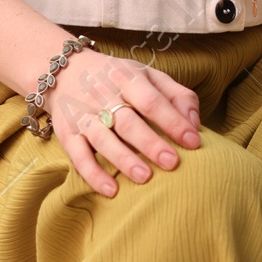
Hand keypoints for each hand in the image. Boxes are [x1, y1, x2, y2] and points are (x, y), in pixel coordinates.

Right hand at [48, 48, 202, 195]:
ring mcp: (83, 115)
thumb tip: (194, 125)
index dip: (173, 121)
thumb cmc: (119, 79)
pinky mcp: (67, 133)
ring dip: (123, 159)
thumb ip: (177, 96)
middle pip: (127, 121)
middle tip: (172, 163)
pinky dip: (93, 174)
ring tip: (145, 178)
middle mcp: (103, 95)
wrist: (67, 72)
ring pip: (102, 139)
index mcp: (127, 78)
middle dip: (150, 143)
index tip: (193, 142)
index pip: (152, 100)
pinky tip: (111, 190)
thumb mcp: (150, 76)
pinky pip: (78, 156)